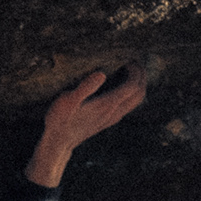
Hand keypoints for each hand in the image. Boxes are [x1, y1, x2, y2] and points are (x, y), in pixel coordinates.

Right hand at [27, 67, 150, 184]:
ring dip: (138, 84)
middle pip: (139, 93)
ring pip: (136, 101)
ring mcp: (113, 117)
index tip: (129, 59)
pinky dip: (131, 93)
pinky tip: (120, 84)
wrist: (59, 142)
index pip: (133, 86)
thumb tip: (101, 74)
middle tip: (134, 61)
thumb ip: (85, 87)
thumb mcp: (67, 100)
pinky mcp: (109, 120)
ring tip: (130, 70)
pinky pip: (129, 105)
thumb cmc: (60, 119)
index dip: (136, 71)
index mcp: (107, 105)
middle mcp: (114, 112)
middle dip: (141, 76)